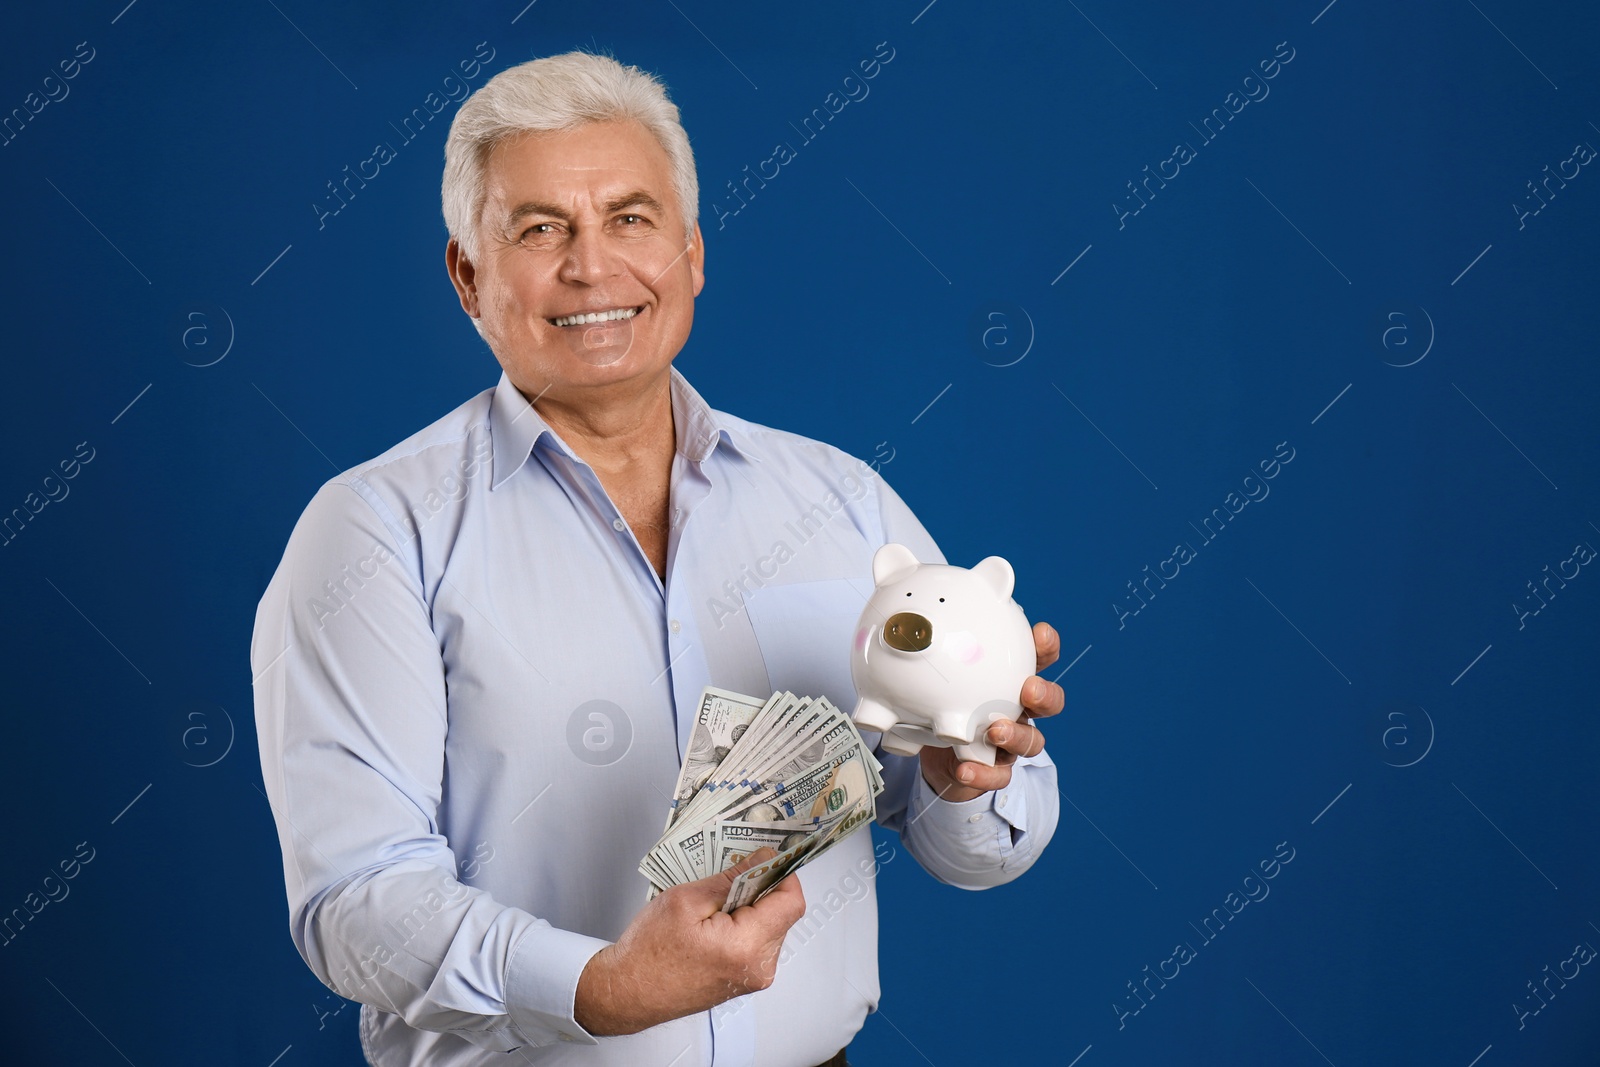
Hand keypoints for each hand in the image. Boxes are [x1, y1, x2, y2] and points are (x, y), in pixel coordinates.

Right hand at [573, 847, 805, 1034]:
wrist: (628, 993)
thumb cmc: (648, 953)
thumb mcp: (686, 900)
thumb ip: (731, 878)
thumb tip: (762, 861)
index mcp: (746, 947)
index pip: (791, 901)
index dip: (782, 873)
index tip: (765, 858)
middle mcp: (758, 967)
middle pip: (782, 913)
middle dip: (761, 890)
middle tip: (729, 879)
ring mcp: (753, 978)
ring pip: (771, 926)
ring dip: (751, 907)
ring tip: (714, 905)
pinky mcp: (744, 980)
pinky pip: (758, 941)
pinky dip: (744, 924)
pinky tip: (715, 922)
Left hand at [918, 621, 1064, 803]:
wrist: (934, 752)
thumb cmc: (946, 702)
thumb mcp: (942, 675)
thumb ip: (938, 652)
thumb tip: (914, 621)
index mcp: (1011, 680)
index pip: (1040, 658)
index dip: (1046, 647)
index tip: (1040, 633)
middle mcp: (1018, 710)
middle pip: (1049, 702)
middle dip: (1045, 693)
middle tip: (1028, 689)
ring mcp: (1010, 742)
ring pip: (1032, 742)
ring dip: (1017, 735)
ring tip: (994, 731)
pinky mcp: (995, 770)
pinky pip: (999, 776)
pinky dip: (983, 774)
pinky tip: (964, 769)